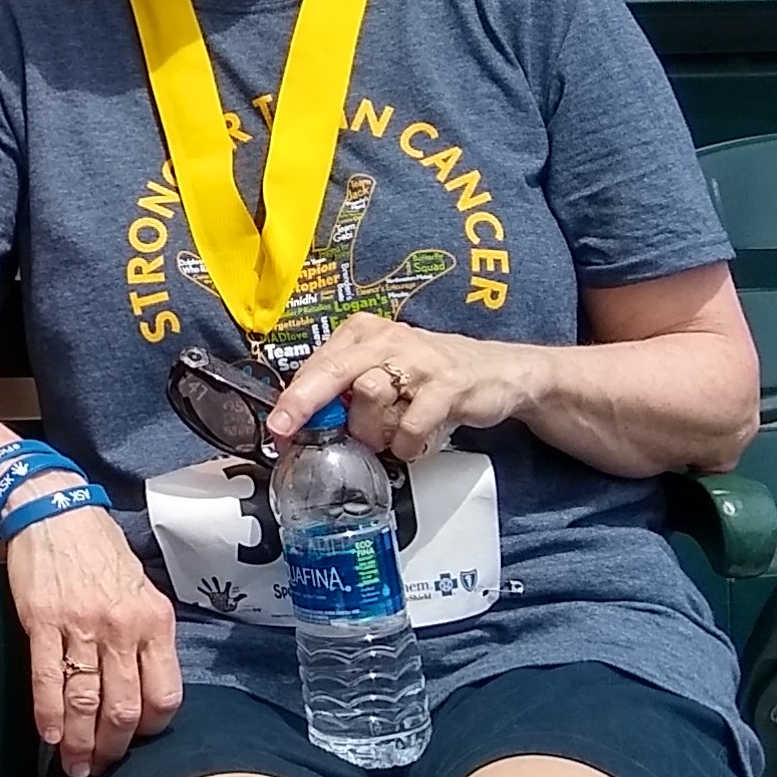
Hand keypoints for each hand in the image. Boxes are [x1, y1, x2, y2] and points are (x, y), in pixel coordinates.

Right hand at [3, 506, 181, 776]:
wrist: (54, 511)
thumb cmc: (99, 550)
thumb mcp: (141, 589)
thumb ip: (145, 635)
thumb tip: (144, 684)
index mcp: (154, 621)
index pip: (164, 694)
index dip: (150, 727)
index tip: (136, 741)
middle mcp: (123, 627)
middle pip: (124, 706)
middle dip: (113, 747)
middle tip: (102, 768)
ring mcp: (81, 625)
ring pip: (85, 699)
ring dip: (80, 741)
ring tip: (75, 766)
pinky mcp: (42, 622)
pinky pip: (48, 678)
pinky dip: (48, 714)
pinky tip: (49, 736)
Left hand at [274, 316, 550, 465]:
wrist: (498, 372)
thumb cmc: (427, 375)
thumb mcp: (380, 371)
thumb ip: (344, 389)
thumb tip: (300, 421)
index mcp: (363, 332)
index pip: (316, 365)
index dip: (292, 399)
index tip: (278, 426)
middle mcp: (387, 339)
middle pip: (333, 371)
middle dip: (303, 404)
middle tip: (287, 431)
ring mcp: (419, 360)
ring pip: (369, 398)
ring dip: (370, 431)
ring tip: (385, 438)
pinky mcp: (448, 385)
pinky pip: (410, 423)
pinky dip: (406, 443)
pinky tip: (411, 444)